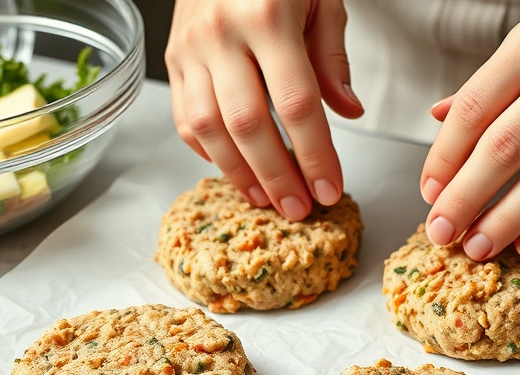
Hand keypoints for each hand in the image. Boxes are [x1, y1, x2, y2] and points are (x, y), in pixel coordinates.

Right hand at [166, 0, 363, 219]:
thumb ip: (332, 58)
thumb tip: (348, 113)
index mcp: (268, 16)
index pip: (296, 104)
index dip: (315, 154)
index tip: (331, 189)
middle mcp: (221, 33)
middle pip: (249, 124)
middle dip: (278, 176)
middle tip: (301, 209)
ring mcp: (189, 47)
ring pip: (208, 128)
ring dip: (240, 173)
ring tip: (269, 201)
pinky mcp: (171, 58)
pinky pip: (185, 117)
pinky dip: (207, 151)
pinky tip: (235, 171)